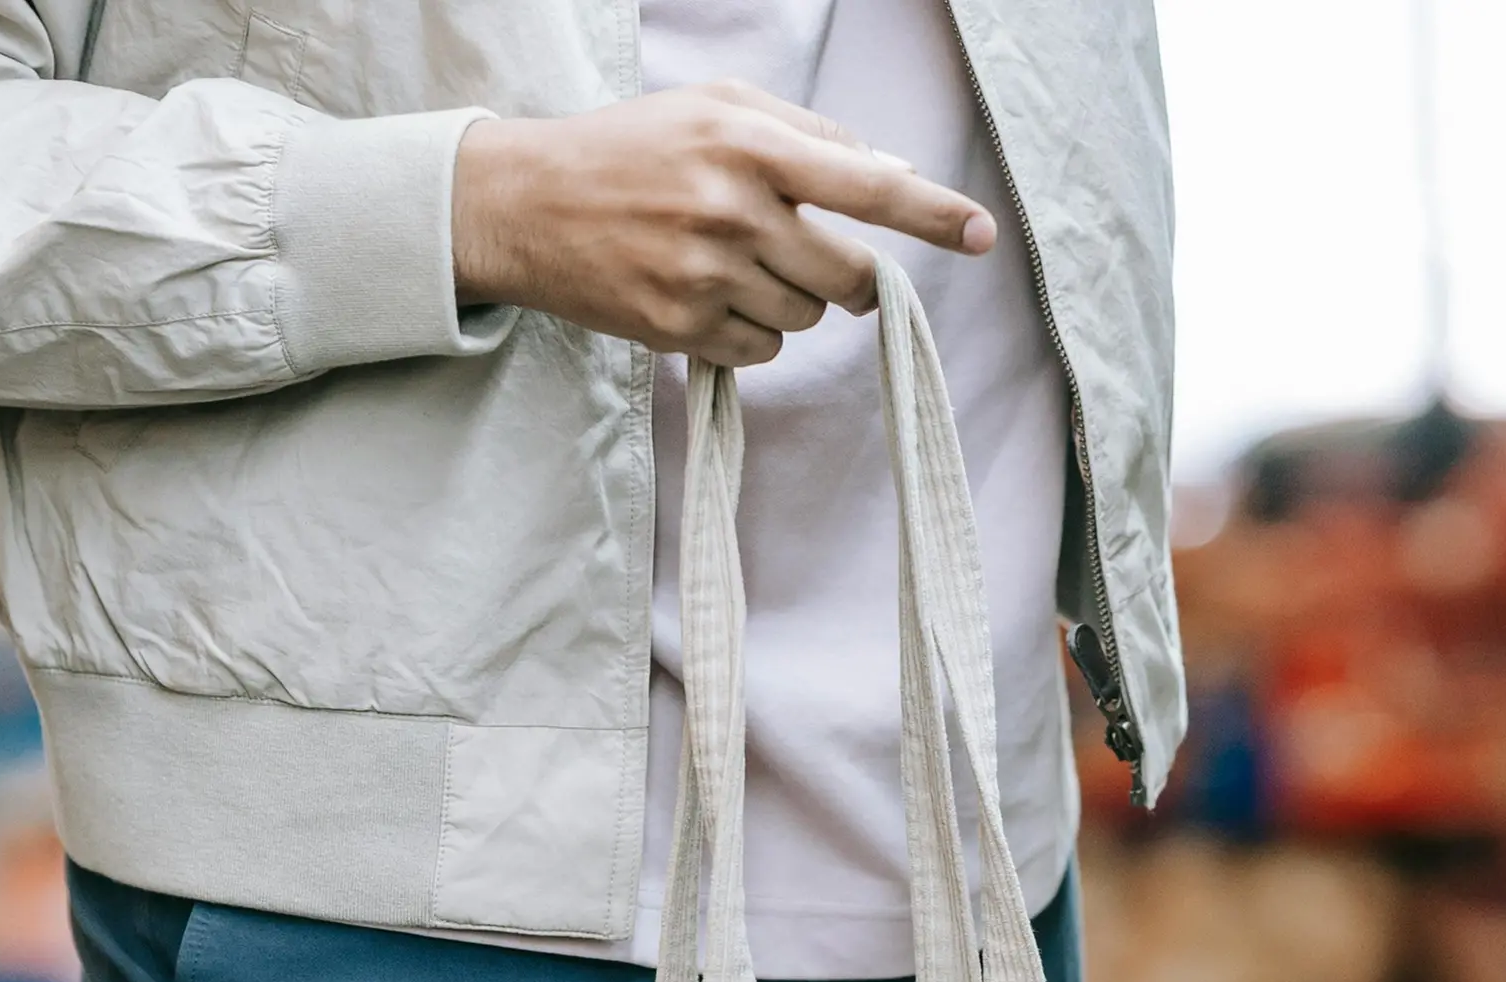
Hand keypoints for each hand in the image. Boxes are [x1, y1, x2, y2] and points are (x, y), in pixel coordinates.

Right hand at [450, 82, 997, 367]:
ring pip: (808, 317)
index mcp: (749, 144)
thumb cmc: (631, 148)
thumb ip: (808, 133)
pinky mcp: (677, 327)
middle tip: (821, 260)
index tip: (981, 234)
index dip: (933, 214)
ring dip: (792, 299)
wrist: (523, 203)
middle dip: (853, 277)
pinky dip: (752, 333)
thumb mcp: (717, 108)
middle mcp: (731, 209)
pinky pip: (763, 350)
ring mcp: (704, 274)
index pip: (866, 184)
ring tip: (733, 265)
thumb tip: (895, 171)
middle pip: (849, 274)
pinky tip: (707, 297)